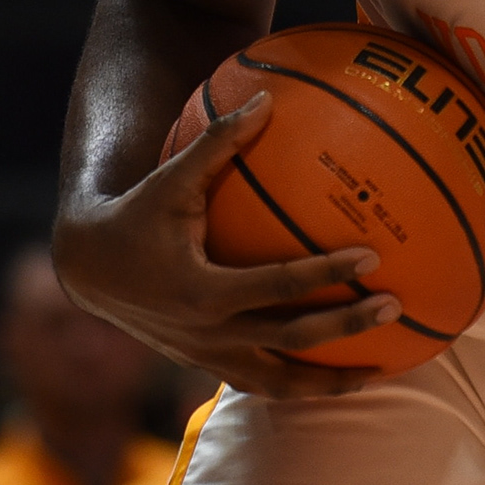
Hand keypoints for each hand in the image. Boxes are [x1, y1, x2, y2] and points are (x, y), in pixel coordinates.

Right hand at [57, 89, 403, 398]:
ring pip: (280, 383)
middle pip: (291, 340)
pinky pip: (262, 383)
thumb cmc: (135, 215)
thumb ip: (218, 142)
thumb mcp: (170, 178)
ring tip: (380, 369)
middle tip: (394, 306)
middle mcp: (209, 332)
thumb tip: (265, 99)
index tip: (372, 257)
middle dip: (346, 327)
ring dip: (330, 381)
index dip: (327, 273)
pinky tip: (336, 376)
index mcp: (203, 290)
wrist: (91, 271)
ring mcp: (209, 356)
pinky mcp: (207, 365)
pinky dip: (300, 384)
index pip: (278, 285)